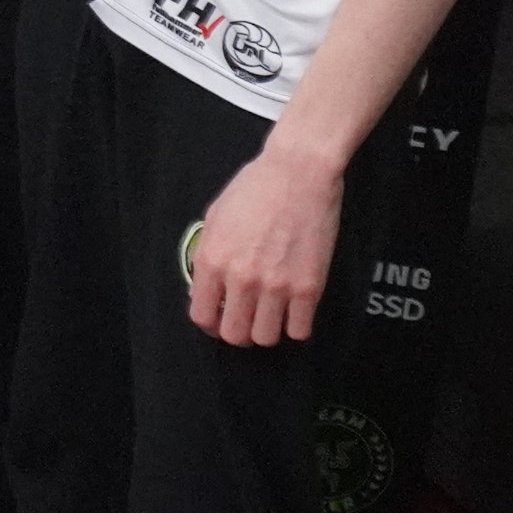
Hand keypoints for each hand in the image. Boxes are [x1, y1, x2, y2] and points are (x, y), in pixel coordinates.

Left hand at [186, 146, 342, 347]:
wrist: (298, 173)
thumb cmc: (254, 188)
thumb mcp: (215, 219)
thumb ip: (206, 257)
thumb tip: (203, 291)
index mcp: (213, 261)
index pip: (203, 317)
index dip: (211, 323)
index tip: (220, 318)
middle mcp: (241, 279)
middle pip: (234, 335)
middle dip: (238, 331)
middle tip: (247, 318)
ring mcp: (276, 286)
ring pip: (266, 338)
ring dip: (267, 330)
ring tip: (271, 314)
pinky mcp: (309, 287)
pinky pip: (299, 330)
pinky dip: (296, 326)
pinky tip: (294, 311)